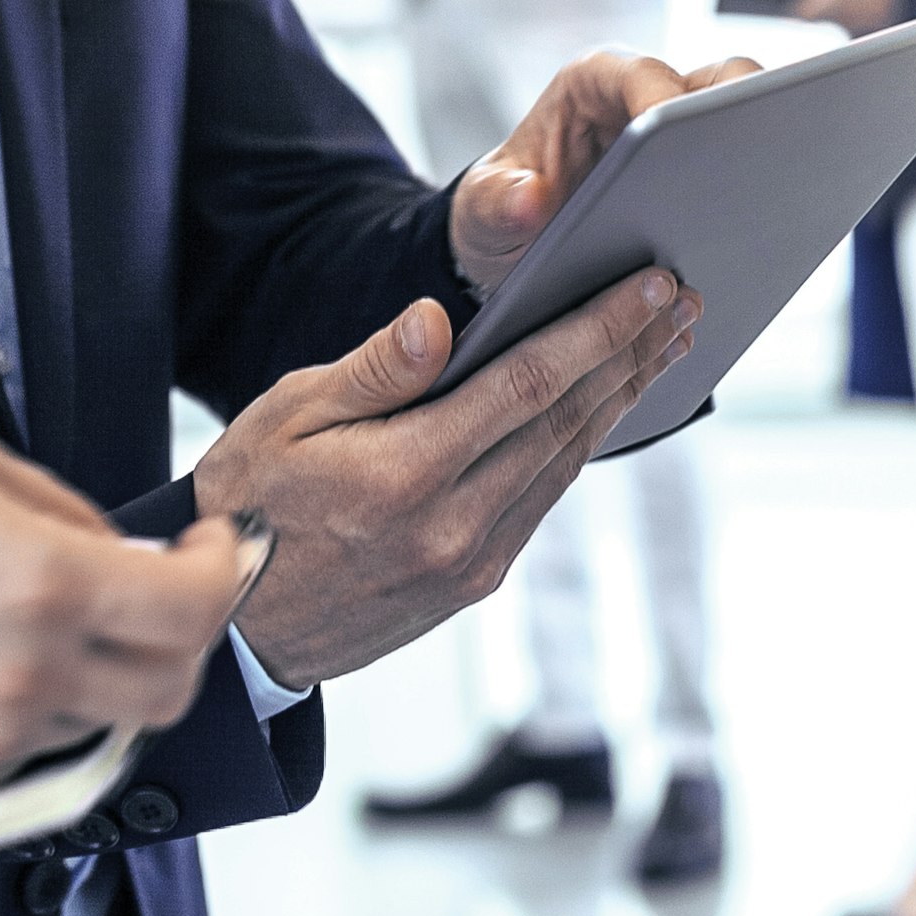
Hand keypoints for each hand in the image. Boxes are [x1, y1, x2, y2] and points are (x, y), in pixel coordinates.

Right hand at [0, 432, 254, 792]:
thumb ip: (59, 507)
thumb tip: (117, 546)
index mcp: (41, 584)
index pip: (191, 607)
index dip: (224, 572)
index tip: (214, 548)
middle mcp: (27, 673)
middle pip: (168, 688)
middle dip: (185, 637)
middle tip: (165, 589)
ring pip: (98, 719)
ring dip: (102, 668)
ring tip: (48, 611)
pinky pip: (28, 744)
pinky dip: (35, 701)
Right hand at [192, 273, 698, 687]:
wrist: (233, 629)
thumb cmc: (248, 503)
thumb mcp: (283, 418)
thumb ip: (371, 370)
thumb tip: (437, 322)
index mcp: (403, 475)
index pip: (526, 384)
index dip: (597, 329)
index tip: (649, 285)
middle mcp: (451, 527)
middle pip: (566, 421)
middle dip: (631, 353)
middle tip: (682, 301)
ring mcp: (470, 563)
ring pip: (565, 462)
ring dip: (621, 397)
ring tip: (663, 343)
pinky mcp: (474, 583)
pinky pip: (543, 497)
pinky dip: (582, 444)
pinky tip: (603, 407)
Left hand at [450, 49, 758, 291]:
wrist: (519, 251)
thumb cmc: (500, 216)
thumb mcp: (479, 214)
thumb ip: (493, 204)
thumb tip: (529, 199)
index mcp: (594, 86)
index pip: (641, 76)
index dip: (664, 100)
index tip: (675, 135)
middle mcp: (651, 99)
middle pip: (723, 83)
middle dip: (746, 113)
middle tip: (760, 162)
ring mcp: (690, 138)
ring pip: (755, 124)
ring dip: (775, 156)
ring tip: (782, 209)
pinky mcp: (715, 175)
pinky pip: (759, 174)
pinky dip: (773, 199)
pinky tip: (779, 244)